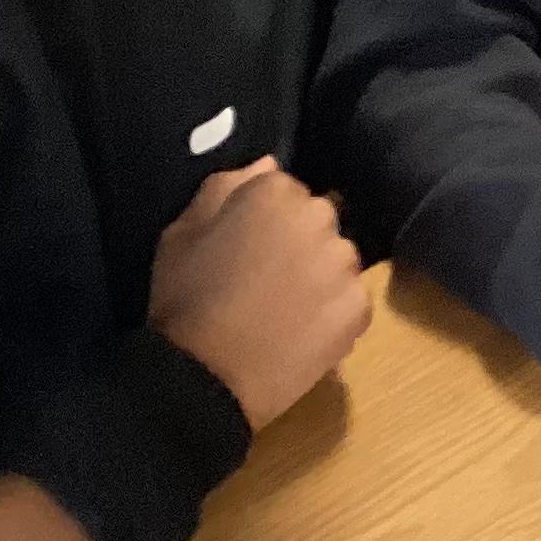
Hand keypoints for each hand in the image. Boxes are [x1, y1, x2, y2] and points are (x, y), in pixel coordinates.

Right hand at [149, 158, 371, 428]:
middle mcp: (319, 217)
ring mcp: (344, 265)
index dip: (263, 220)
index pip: (283, 189)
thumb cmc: (184, 300)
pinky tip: (300, 333)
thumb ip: (224, 188)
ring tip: (283, 310)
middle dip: (298, 242)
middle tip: (265, 280)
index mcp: (275, 191)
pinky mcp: (359, 309)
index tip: (245, 247)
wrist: (203, 378)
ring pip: (337, 261)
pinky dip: (332, 314)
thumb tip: (267, 162)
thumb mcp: (181, 232)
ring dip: (319, 276)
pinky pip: (350, 301)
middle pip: (317, 220)